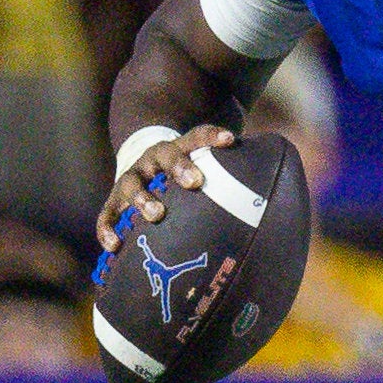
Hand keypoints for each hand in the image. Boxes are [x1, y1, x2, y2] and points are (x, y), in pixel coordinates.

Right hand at [94, 124, 233, 252]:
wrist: (140, 163)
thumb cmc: (182, 178)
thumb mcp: (204, 169)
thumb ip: (231, 181)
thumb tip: (276, 206)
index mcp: (179, 149)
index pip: (197, 136)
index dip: (212, 136)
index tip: (229, 140)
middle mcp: (153, 161)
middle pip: (165, 156)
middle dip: (180, 168)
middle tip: (195, 182)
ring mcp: (131, 179)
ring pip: (132, 184)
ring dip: (143, 198)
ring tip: (155, 214)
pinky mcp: (113, 202)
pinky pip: (106, 215)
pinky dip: (107, 229)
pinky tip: (115, 246)